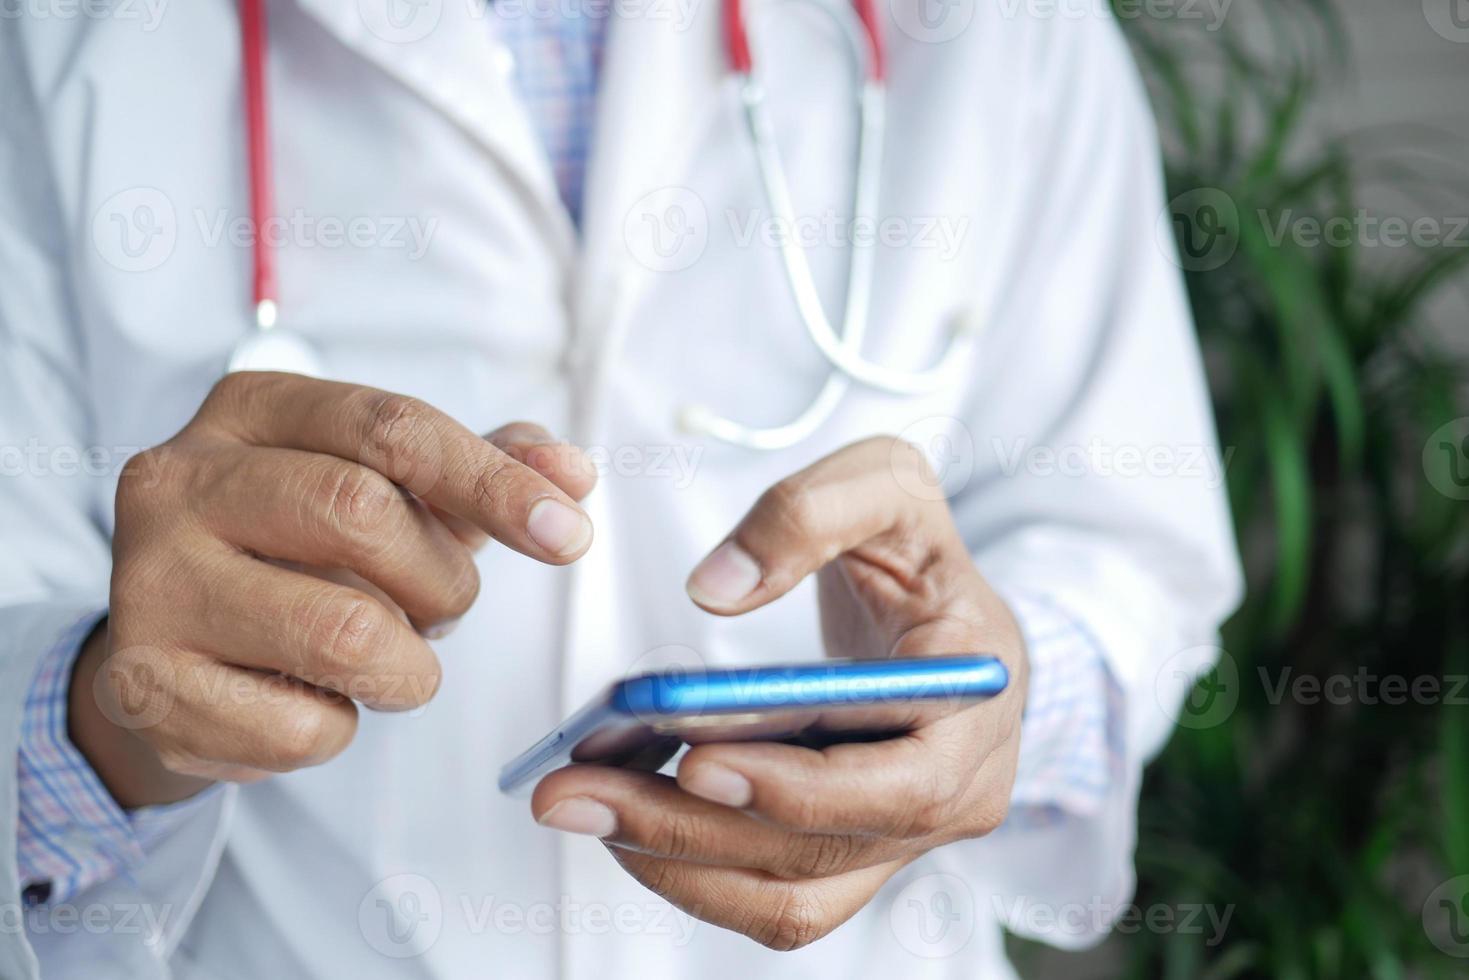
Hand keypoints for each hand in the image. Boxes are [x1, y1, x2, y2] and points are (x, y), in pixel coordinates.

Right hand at [73, 372, 595, 808]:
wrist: (180, 652)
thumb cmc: (300, 554)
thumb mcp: (390, 490)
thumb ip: (481, 473)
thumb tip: (571, 475)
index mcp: (251, 409)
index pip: (391, 427)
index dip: (493, 483)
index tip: (568, 533)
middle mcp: (180, 480)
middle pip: (362, 514)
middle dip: (442, 582)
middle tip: (441, 609)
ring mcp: (149, 582)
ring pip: (342, 631)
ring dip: (405, 667)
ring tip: (386, 660)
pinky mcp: (143, 684)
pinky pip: (300, 727)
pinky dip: (339, 728)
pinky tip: (309, 700)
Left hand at [530, 437, 1027, 949]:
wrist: (945, 614)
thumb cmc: (923, 552)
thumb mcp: (886, 485)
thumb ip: (807, 512)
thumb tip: (714, 585)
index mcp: (973, 710)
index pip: (900, 786)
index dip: (798, 788)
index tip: (695, 759)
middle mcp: (950, 797)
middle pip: (815, 853)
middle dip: (684, 827)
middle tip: (572, 790)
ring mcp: (897, 839)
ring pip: (783, 896)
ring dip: (670, 861)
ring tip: (577, 801)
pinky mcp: (848, 856)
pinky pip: (767, 893)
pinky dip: (686, 868)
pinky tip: (619, 810)